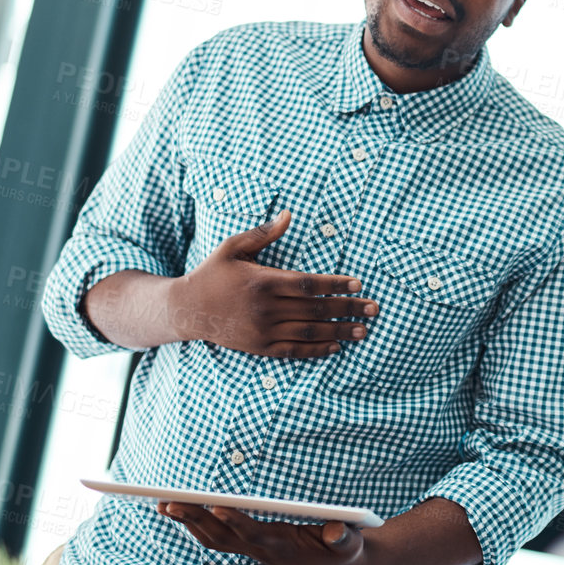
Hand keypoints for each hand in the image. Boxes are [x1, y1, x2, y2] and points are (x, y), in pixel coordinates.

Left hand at [156, 504, 366, 564]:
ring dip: (188, 523)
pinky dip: (196, 524)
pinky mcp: (250, 544)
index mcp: (283, 546)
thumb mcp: (350, 545)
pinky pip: (216, 536)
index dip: (236, 522)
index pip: (254, 535)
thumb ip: (344, 538)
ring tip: (162, 504)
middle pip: (221, 537)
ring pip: (213, 538)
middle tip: (167, 502)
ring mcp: (253, 548)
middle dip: (194, 519)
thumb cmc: (344, 551)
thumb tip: (337, 532)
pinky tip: (182, 511)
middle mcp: (262, 550)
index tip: (217, 506)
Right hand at [169, 210, 379, 356]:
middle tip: (375, 308)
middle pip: (315, 309)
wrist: (188, 310)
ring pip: (309, 331)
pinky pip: (294, 350)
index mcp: (263, 282)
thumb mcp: (233, 248)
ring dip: (339, 332)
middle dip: (348, 309)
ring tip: (364, 330)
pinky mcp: (260, 347)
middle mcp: (266, 308)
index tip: (359, 284)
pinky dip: (317, 349)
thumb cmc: (213, 273)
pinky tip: (336, 347)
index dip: (336, 284)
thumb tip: (288, 214)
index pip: (308, 284)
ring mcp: (263, 330)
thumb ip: (263, 234)